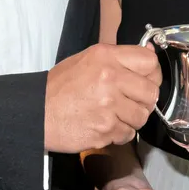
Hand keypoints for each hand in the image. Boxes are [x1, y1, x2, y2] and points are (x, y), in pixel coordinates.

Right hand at [45, 43, 160, 152]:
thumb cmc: (60, 87)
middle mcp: (110, 77)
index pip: (149, 62)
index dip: (151, 74)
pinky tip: (104, 126)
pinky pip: (128, 134)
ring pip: (142, 116)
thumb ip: (119, 58)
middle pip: (151, 92)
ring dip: (131, 119)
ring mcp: (109, 105)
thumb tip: (150, 55)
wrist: (36, 113)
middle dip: (143, 101)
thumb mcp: (87, 60)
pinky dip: (119, 133)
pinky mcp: (105, 129)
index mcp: (105, 56)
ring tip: (114, 115)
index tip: (145, 81)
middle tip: (129, 103)